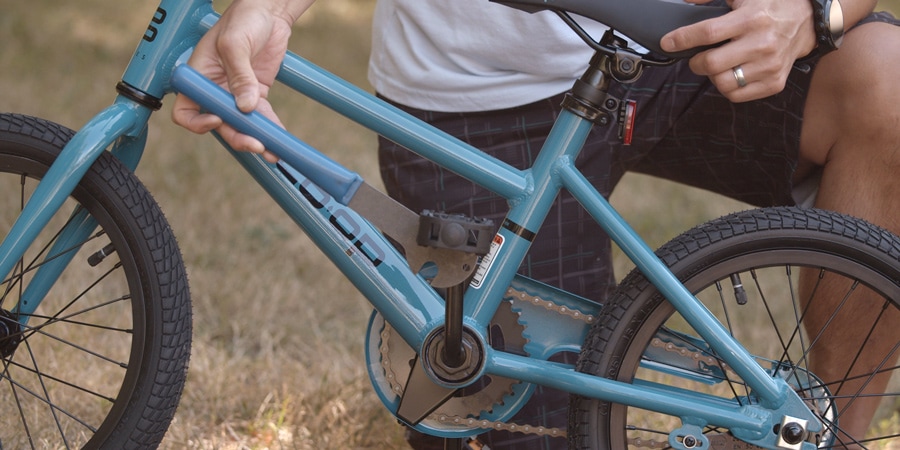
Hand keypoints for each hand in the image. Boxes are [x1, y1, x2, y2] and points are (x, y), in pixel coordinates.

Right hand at [172, 0, 313, 161]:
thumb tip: (245, 106)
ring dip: (256, 139)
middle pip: (219, 124)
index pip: (185, 112)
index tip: (218, 120)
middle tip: (256, 145)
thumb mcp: (235, 43)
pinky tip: (280, 140)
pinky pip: (261, 117)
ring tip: (272, 152)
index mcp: (198, 77)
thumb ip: (240, 75)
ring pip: (241, 125)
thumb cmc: (243, 19)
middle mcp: (214, 89)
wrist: (268, 12)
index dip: (198, 123)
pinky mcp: (256, 94)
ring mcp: (235, 94)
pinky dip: (270, 129)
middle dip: (237, 137)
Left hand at [660, 0, 816, 101]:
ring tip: (718, 64)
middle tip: (698, 56)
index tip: (668, 42)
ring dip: (712, 75)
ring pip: (722, 83)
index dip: (683, 38)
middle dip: (696, 61)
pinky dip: (727, 87)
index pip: (708, 32)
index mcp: (752, 18)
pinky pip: (737, 95)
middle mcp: (762, 43)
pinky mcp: (774, 82)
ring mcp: (770, 66)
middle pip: (711, 63)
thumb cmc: (773, 4)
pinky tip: (732, 72)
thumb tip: (686, 0)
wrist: (809, 19)